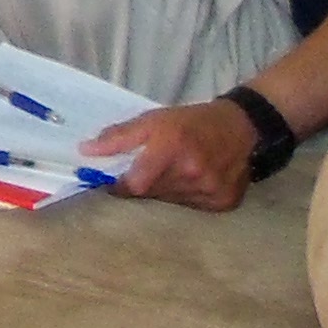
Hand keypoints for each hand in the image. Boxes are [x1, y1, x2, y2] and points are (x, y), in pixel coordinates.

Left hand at [84, 99, 257, 211]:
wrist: (242, 128)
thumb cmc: (190, 122)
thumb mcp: (152, 120)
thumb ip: (118, 137)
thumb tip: (85, 151)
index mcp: (171, 147)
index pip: (135, 184)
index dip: (121, 185)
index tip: (115, 182)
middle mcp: (192, 171)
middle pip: (152, 193)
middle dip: (143, 185)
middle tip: (150, 170)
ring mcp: (210, 189)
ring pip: (171, 201)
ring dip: (165, 191)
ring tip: (174, 171)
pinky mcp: (224, 202)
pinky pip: (193, 206)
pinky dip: (186, 196)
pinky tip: (193, 180)